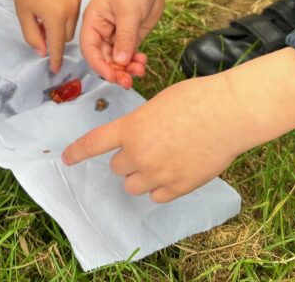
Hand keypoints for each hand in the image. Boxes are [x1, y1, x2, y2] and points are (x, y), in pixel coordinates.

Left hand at [12, 0, 82, 71]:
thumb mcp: (23, 14)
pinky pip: (76, 8)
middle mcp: (71, 10)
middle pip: (67, 36)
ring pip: (73, 23)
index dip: (56, 59)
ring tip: (47, 13)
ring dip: (62, 24)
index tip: (55, 69)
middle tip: (42, 29)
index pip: (58, 45)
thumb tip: (42, 52)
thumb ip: (32, 36)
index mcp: (56, 17)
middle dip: (56, 38)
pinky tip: (54, 1)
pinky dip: (67, 11)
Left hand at [62, 76, 240, 200]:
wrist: (228, 113)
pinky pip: (156, 196)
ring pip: (133, 185)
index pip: (93, 144)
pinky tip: (177, 169)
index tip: (66, 159)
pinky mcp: (178, 187)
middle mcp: (139, 154)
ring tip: (164, 158)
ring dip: (142, 175)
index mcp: (130, 128)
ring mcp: (158, 174)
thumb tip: (139, 138)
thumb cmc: (196, 98)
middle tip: (152, 145)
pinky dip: (162, 186)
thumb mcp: (158, 104)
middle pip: (117, 167)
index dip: (77, 152)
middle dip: (128, 158)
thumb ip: (141, 124)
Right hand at [80, 0, 187, 87]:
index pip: (89, 48)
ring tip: (139, 71)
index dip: (99, 64)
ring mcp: (116, 35)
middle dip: (115, 70)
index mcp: (93, 21)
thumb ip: (124, 38)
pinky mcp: (129, 37)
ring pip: (116, 60)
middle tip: (127, 81)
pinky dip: (134, 62)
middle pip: (102, 58)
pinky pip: (128, 55)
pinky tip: (142, 63)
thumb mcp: (128, 11)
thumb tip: (120, 61)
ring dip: (126, 69)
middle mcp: (101, 30)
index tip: (112, 76)